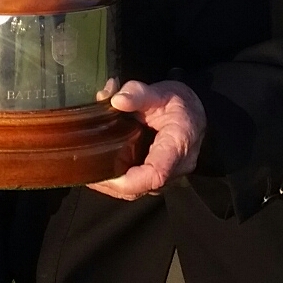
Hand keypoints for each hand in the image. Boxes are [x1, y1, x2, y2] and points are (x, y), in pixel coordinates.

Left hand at [88, 80, 206, 200]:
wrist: (197, 113)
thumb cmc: (182, 104)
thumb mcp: (162, 91)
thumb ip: (139, 93)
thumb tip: (115, 99)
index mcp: (177, 146)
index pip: (155, 174)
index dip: (128, 180)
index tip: (104, 174)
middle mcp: (174, 168)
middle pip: (139, 188)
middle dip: (110, 183)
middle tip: (85, 170)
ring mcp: (166, 176)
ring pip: (136, 190)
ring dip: (111, 183)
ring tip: (88, 170)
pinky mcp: (157, 176)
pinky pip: (136, 185)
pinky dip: (117, 179)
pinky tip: (101, 167)